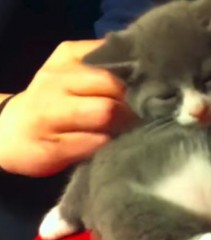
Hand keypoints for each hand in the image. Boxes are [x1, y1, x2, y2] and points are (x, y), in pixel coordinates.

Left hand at [0, 40, 134, 176]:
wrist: (13, 124)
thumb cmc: (37, 147)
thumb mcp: (57, 158)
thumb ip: (90, 145)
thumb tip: (124, 131)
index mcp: (51, 110)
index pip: (105, 110)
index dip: (125, 120)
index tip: (134, 128)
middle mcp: (57, 78)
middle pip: (111, 82)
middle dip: (128, 99)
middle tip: (134, 113)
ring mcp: (62, 59)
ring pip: (111, 64)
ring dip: (126, 81)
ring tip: (131, 96)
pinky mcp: (69, 49)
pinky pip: (104, 49)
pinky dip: (118, 64)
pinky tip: (122, 78)